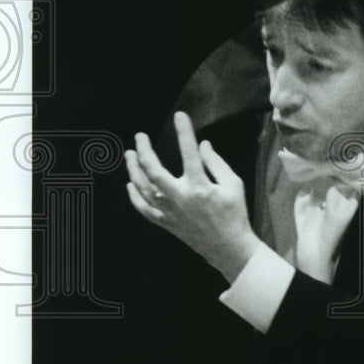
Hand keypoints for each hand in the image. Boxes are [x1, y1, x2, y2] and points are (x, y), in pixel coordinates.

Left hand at [125, 111, 258, 282]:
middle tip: (140, 136)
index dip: (184, 132)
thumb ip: (217, 163)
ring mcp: (170, 212)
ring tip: (129, 155)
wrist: (229, 247)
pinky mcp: (166, 223)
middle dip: (144, 151)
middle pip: (153, 171)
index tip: (179, 116)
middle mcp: (180, 198)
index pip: (189, 153)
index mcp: (200, 187)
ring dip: (133, 170)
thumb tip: (202, 145)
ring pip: (143, 189)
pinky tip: (130, 185)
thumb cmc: (235, 215)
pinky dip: (134, 197)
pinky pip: (144, 209)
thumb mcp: (234, 185)